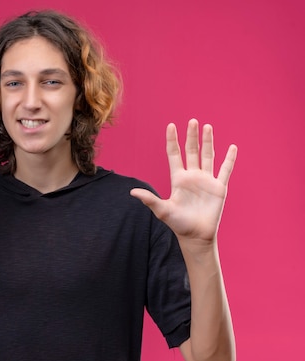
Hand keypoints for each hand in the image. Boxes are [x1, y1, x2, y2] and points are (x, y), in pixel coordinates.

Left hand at [130, 119, 236, 242]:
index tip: (171, 126)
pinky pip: (225, 170)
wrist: (196, 236)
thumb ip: (149, 199)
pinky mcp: (219, 188)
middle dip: (191, 136)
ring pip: (208, 156)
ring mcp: (206, 181)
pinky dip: (229, 159)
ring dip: (208, 142)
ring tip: (207, 126)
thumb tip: (132, 192)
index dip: (172, 141)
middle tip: (192, 121)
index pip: (174, 155)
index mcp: (178, 179)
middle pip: (191, 151)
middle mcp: (192, 177)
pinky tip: (232, 147)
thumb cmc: (178, 224)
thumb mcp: (162, 210)